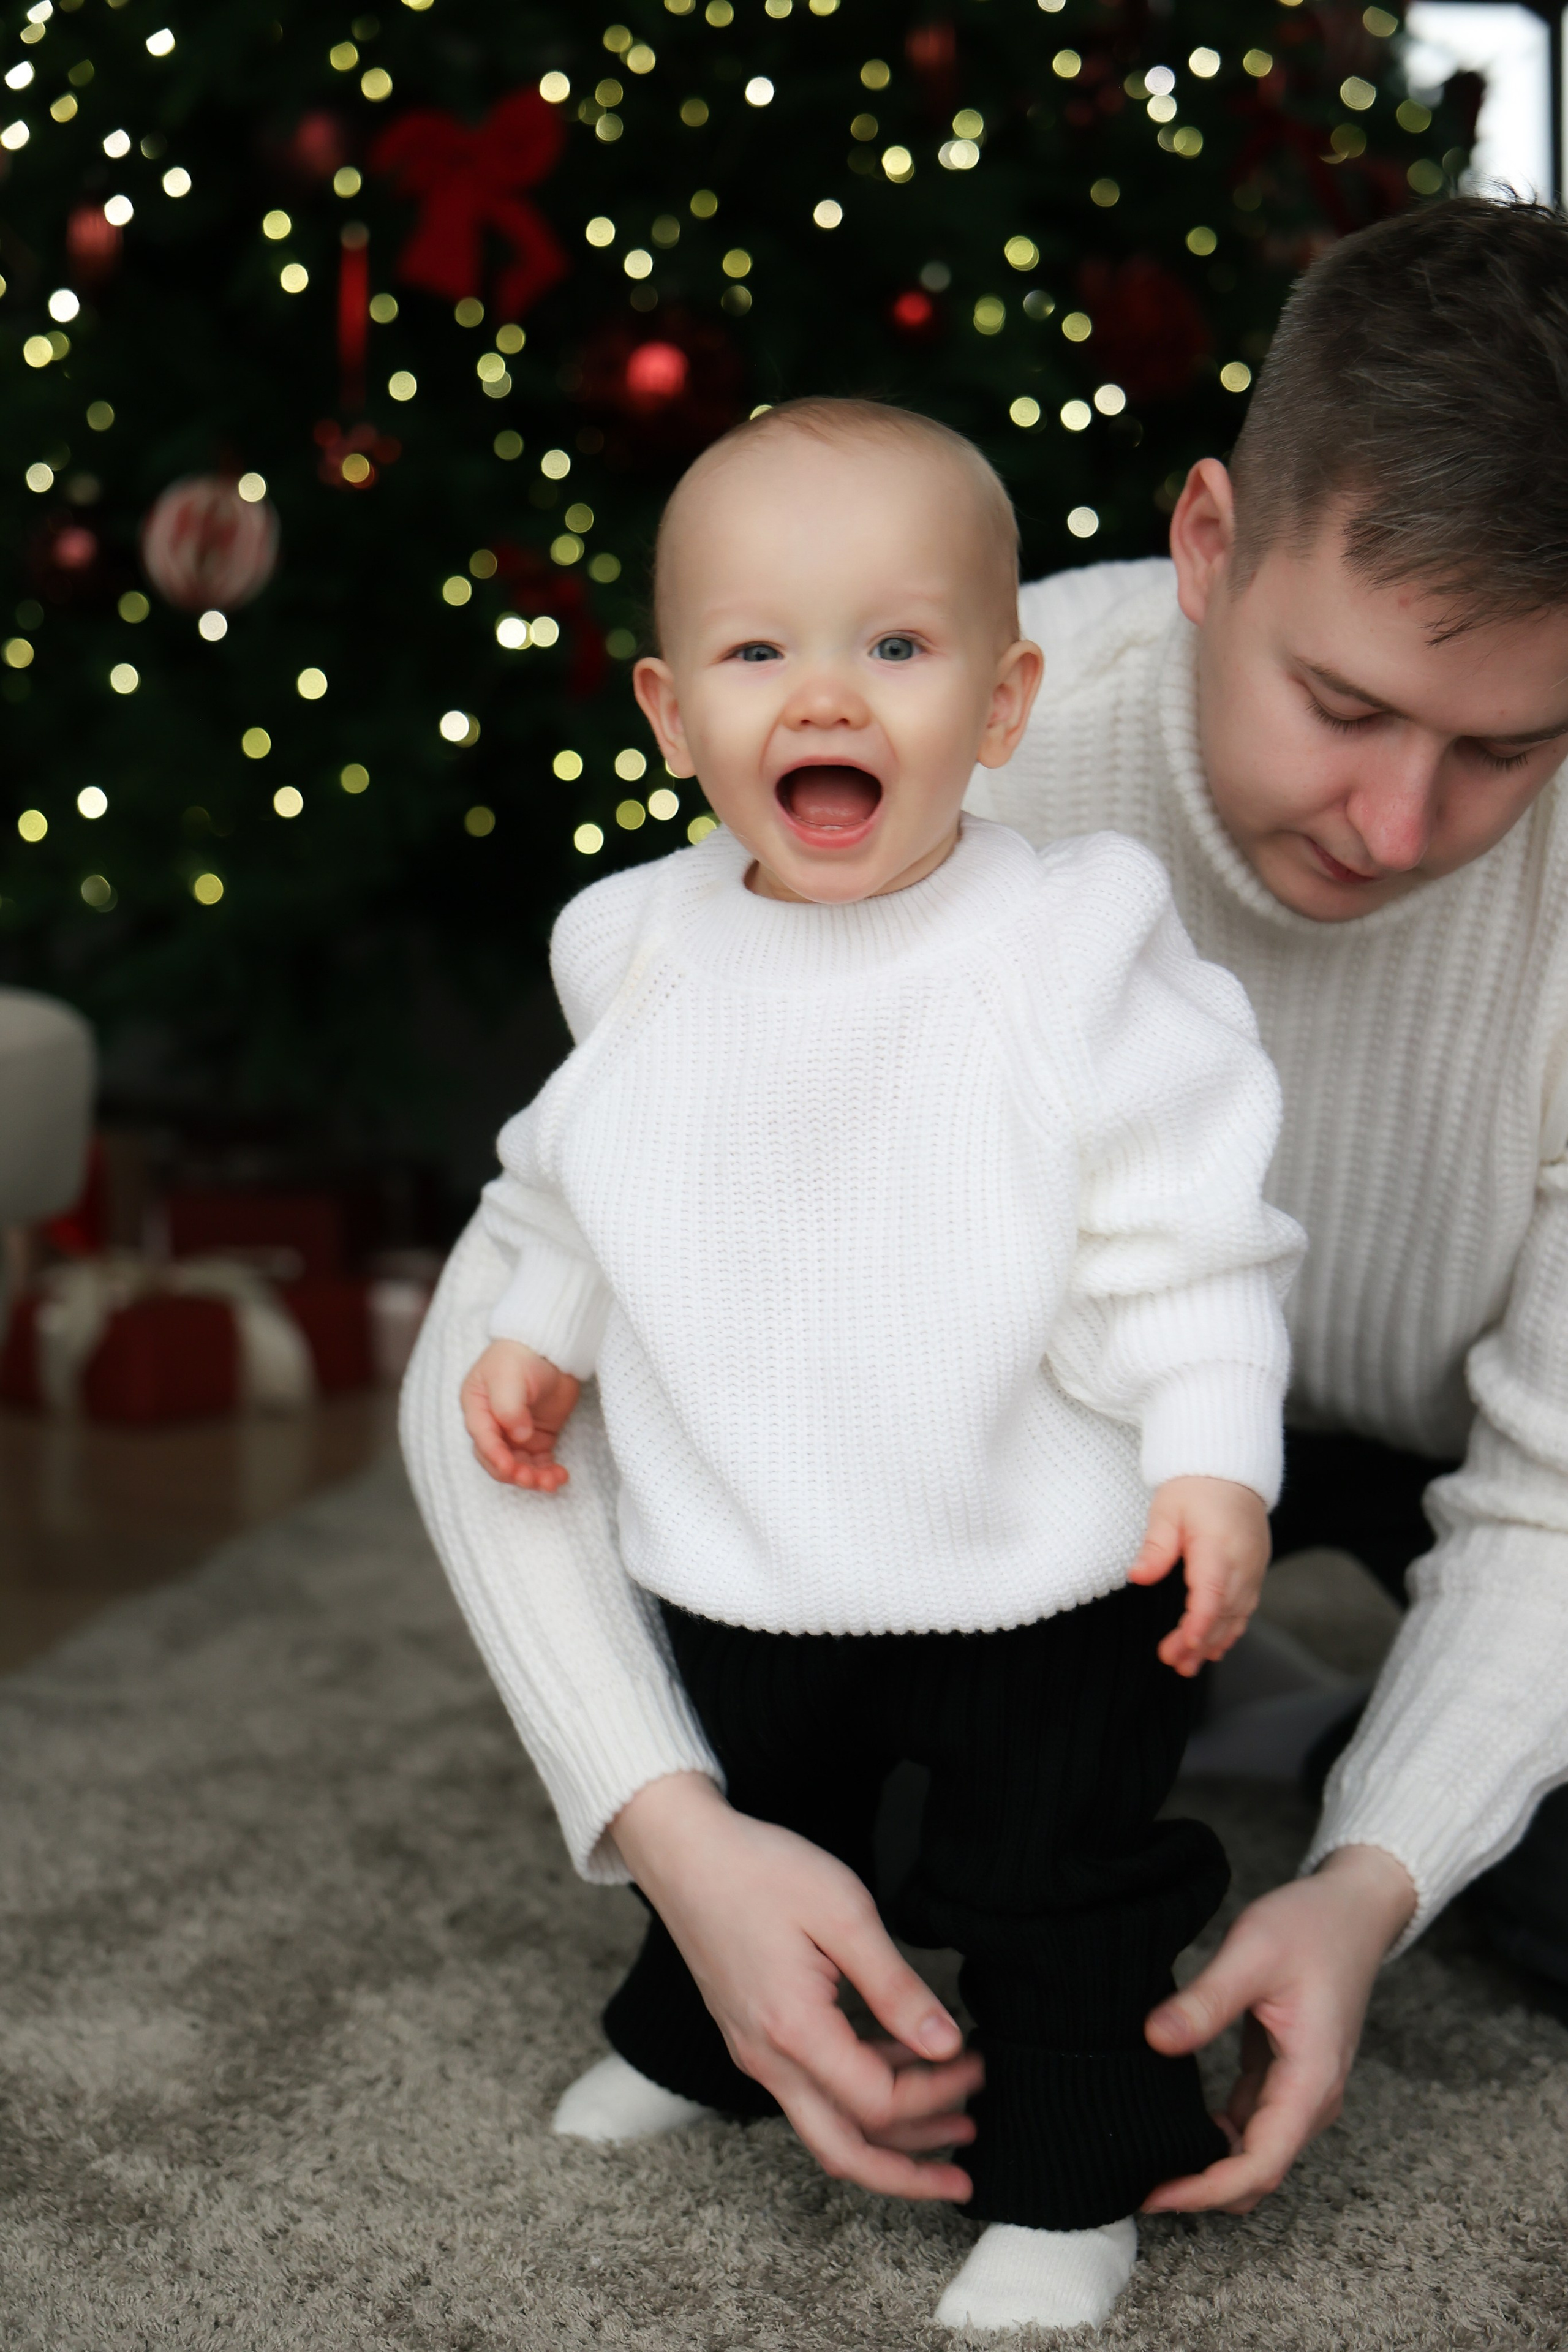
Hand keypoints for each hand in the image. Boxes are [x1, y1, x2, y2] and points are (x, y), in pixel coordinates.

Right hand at [460, 1338, 580, 1490]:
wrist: (550, 1346)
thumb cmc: (521, 1355)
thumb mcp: (509, 1376)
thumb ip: (509, 1406)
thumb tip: (519, 1436)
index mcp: (477, 1409)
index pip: (483, 1439)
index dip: (496, 1456)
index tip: (510, 1468)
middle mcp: (493, 1426)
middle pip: (498, 1459)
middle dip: (514, 1473)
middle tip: (531, 1480)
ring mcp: (516, 1434)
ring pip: (519, 1466)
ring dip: (533, 1478)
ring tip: (551, 1482)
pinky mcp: (538, 1438)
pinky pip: (539, 1463)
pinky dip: (548, 1473)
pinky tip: (560, 1476)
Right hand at [611, 1772, 983, 2200]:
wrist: (684, 1853)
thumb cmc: (761, 1871)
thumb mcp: (843, 1913)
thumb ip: (896, 1987)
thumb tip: (946, 2045)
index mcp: (793, 2031)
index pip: (878, 2103)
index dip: (936, 2094)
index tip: (976, 2063)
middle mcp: (768, 2059)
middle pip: (844, 2152)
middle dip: (909, 2175)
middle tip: (964, 2179)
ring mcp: (755, 2053)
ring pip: (827, 2127)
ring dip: (890, 2137)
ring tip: (950, 2119)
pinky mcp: (753, 2037)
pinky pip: (810, 2092)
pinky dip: (859, 2099)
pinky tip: (898, 2066)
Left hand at [1128, 1473, 1270, 1674]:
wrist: (1231, 1471)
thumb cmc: (1196, 1487)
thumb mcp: (1167, 1509)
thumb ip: (1156, 1545)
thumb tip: (1139, 1576)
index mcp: (1218, 1545)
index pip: (1212, 1592)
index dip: (1200, 1622)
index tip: (1185, 1643)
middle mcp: (1242, 1562)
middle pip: (1223, 1611)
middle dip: (1199, 1641)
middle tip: (1173, 1662)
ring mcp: (1252, 1569)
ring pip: (1237, 1615)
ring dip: (1214, 1642)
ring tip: (1188, 1665)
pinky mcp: (1254, 1572)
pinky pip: (1245, 1608)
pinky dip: (1230, 1629)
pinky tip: (1214, 1648)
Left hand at [1139, 1844, 1417, 2212]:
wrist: (1355, 1910)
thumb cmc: (1311, 1925)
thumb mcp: (1252, 1952)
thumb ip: (1206, 2001)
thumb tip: (1155, 2040)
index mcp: (1311, 2078)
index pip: (1261, 2164)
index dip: (1207, 2189)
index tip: (1156, 2194)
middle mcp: (1313, 2097)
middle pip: (1259, 2172)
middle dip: (1202, 2189)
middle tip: (1138, 2182)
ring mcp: (1303, 2089)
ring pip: (1256, 2153)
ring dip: (1209, 2167)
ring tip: (1149, 2158)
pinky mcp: (1288, 2075)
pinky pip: (1254, 2126)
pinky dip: (1219, 2137)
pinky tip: (1178, 2123)